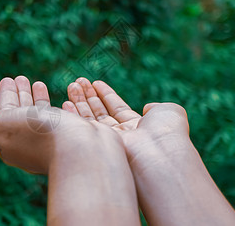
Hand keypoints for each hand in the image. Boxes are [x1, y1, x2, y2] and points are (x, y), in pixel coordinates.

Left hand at [0, 76, 140, 224]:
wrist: (82, 150)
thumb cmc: (40, 135)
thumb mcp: (2, 127)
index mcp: (15, 144)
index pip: (6, 116)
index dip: (6, 97)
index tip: (8, 79)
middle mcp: (36, 145)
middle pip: (25, 116)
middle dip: (21, 96)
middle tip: (21, 78)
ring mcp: (61, 142)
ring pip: (46, 117)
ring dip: (39, 98)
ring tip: (38, 83)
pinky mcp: (82, 137)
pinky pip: (68, 118)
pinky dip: (63, 105)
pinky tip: (65, 99)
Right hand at [63, 78, 234, 225]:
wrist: (160, 153)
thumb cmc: (167, 131)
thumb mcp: (168, 111)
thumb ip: (156, 106)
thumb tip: (148, 107)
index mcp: (138, 126)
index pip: (117, 108)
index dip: (106, 95)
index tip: (94, 83)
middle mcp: (122, 135)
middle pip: (101, 112)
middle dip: (89, 97)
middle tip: (77, 82)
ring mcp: (109, 141)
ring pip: (90, 119)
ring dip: (79, 101)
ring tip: (71, 85)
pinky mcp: (97, 145)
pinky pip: (84, 127)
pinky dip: (74, 114)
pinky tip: (66, 101)